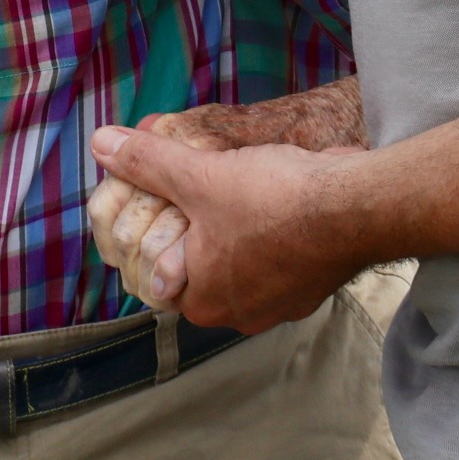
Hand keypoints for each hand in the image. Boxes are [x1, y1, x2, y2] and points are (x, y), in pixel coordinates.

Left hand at [86, 82, 365, 299]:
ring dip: (235, 235)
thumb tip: (101, 144)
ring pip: (240, 267)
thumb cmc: (274, 200)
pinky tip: (276, 205)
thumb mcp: (197, 175)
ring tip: (238, 195)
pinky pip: (277, 263)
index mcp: (202, 301)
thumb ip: (146, 163)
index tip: (166, 205)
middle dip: (195, 233)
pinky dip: (272, 237)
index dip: (157, 236)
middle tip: (199, 193)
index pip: (159, 276)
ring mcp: (280, 305)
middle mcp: (239, 315)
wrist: (357, 208)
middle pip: (199, 271)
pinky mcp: (311, 288)